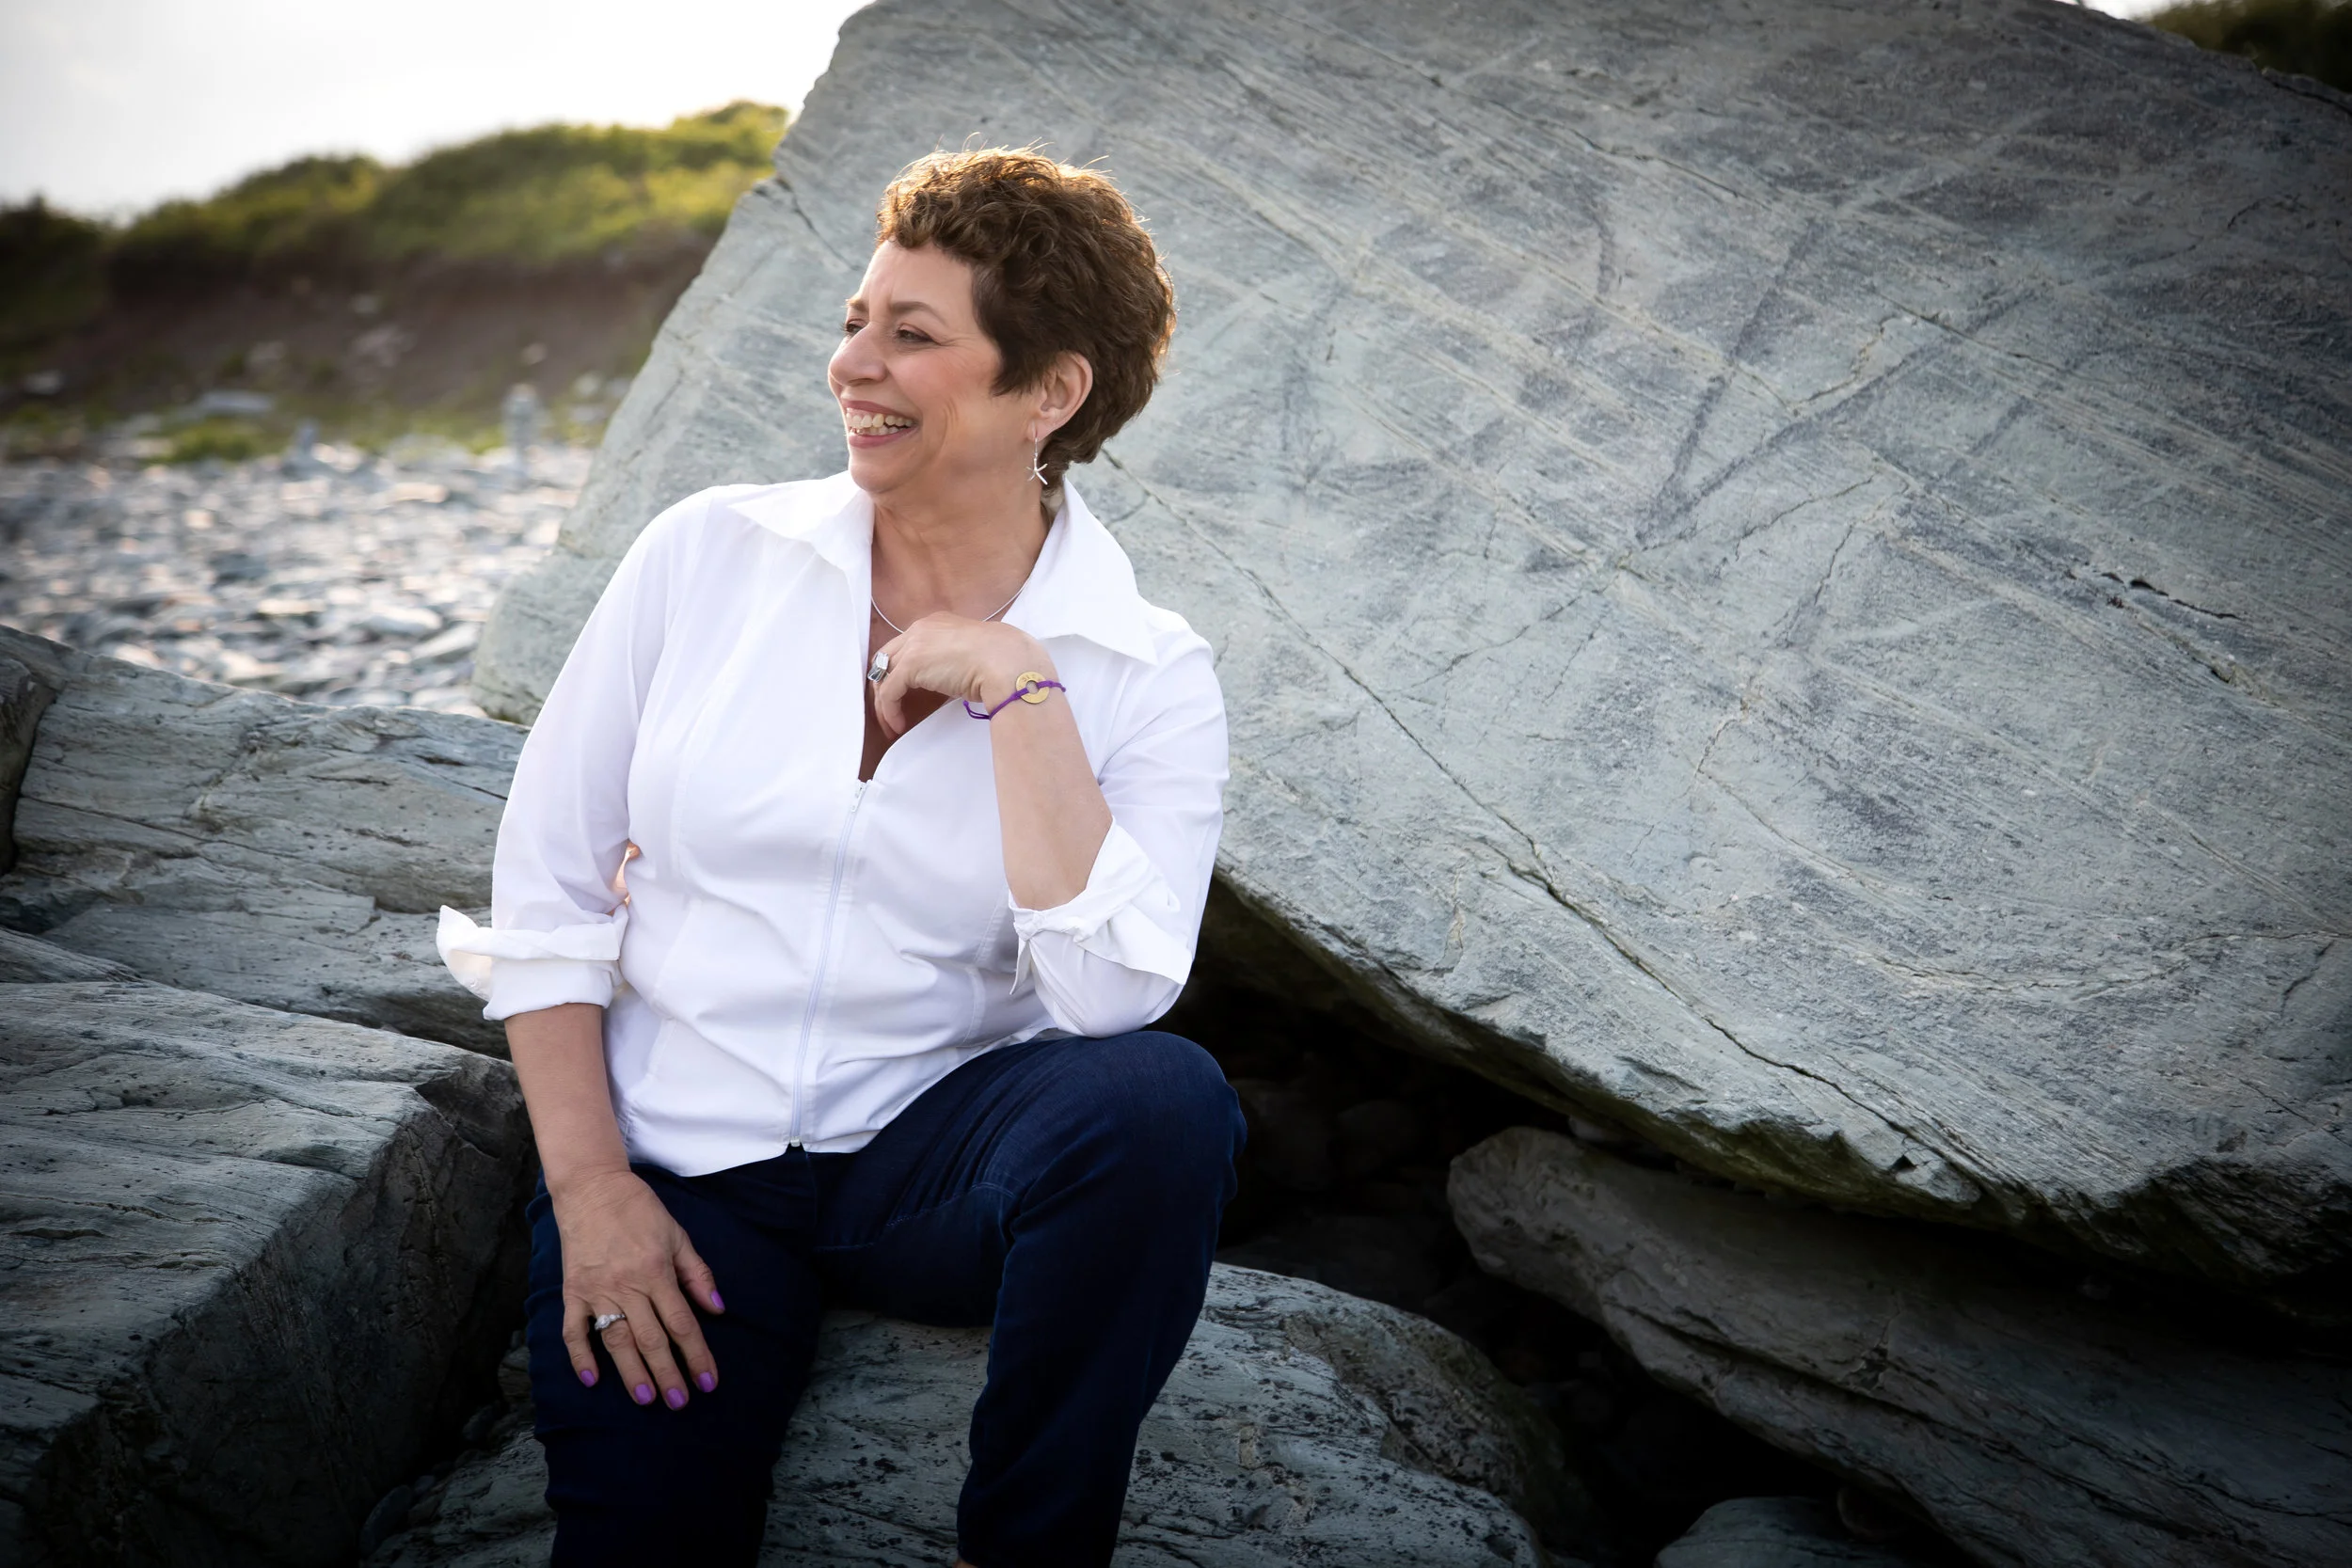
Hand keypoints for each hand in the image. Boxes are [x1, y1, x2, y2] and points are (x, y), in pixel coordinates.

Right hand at [551, 1168, 723, 1408]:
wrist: (592, 1188)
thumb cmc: (639, 1210)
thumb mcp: (677, 1235)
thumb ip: (697, 1274)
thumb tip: (718, 1309)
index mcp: (656, 1271)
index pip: (682, 1323)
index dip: (697, 1355)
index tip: (707, 1382)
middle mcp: (627, 1284)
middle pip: (651, 1338)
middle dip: (668, 1374)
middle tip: (679, 1403)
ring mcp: (597, 1290)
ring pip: (616, 1340)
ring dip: (631, 1372)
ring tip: (646, 1399)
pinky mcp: (572, 1291)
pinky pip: (574, 1329)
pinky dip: (580, 1355)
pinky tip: (592, 1379)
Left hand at [870, 613, 1047, 736]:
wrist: (1006, 661)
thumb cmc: (999, 660)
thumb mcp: (968, 655)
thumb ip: (950, 660)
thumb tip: (947, 680)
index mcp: (935, 624)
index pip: (904, 647)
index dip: (898, 672)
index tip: (903, 695)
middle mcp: (920, 629)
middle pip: (887, 659)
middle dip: (884, 686)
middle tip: (889, 710)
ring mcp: (913, 645)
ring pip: (883, 675)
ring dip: (883, 703)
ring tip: (891, 724)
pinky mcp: (910, 665)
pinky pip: (888, 691)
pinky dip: (889, 710)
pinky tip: (898, 724)